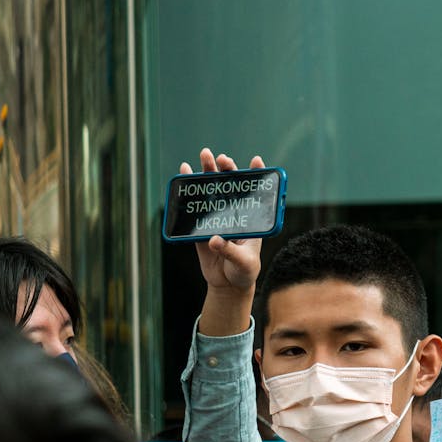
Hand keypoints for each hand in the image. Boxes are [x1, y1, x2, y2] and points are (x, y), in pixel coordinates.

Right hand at [180, 148, 263, 294]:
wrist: (227, 285)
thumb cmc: (244, 272)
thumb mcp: (244, 263)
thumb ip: (231, 251)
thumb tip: (214, 239)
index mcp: (251, 219)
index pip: (255, 192)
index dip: (257, 175)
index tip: (256, 161)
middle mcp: (235, 213)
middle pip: (230, 186)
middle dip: (226, 168)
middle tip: (220, 158)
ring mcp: (217, 218)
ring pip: (212, 191)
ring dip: (207, 173)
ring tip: (204, 155)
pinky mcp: (201, 226)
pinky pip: (194, 207)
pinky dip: (188, 191)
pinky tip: (184, 175)